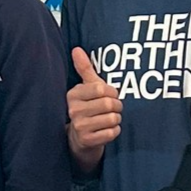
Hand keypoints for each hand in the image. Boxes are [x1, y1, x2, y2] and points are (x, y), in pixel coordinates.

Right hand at [67, 47, 122, 167]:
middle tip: (113, 108)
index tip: (110, 95)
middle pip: (108, 104)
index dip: (111, 92)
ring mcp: (79, 126)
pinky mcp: (87, 140)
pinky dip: (115, 131)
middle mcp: (74, 110)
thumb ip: (84, 69)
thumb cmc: (87, 108)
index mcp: (73, 95)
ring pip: (112, 119)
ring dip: (116, 119)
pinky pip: (112, 132)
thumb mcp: (86, 88)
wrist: (79, 138)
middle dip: (117, 106)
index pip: (101, 88)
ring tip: (109, 119)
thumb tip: (76, 49)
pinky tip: (108, 130)